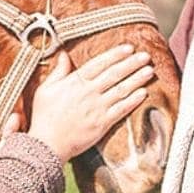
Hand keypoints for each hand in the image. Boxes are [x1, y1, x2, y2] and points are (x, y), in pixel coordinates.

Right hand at [22, 44, 152, 161]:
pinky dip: (133, 100)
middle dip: (131, 63)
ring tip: (149, 70)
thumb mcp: (45, 89)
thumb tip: (63, 55)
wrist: (47, 144)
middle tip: (145, 56)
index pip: (99, 63)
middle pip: (114, 74)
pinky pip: (122, 109)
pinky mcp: (103, 123)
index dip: (115, 54)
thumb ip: (58, 71)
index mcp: (75, 82)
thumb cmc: (44, 117)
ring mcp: (97, 108)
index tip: (128, 48)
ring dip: (137, 79)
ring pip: (121, 89)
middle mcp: (89, 93)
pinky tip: (143, 93)